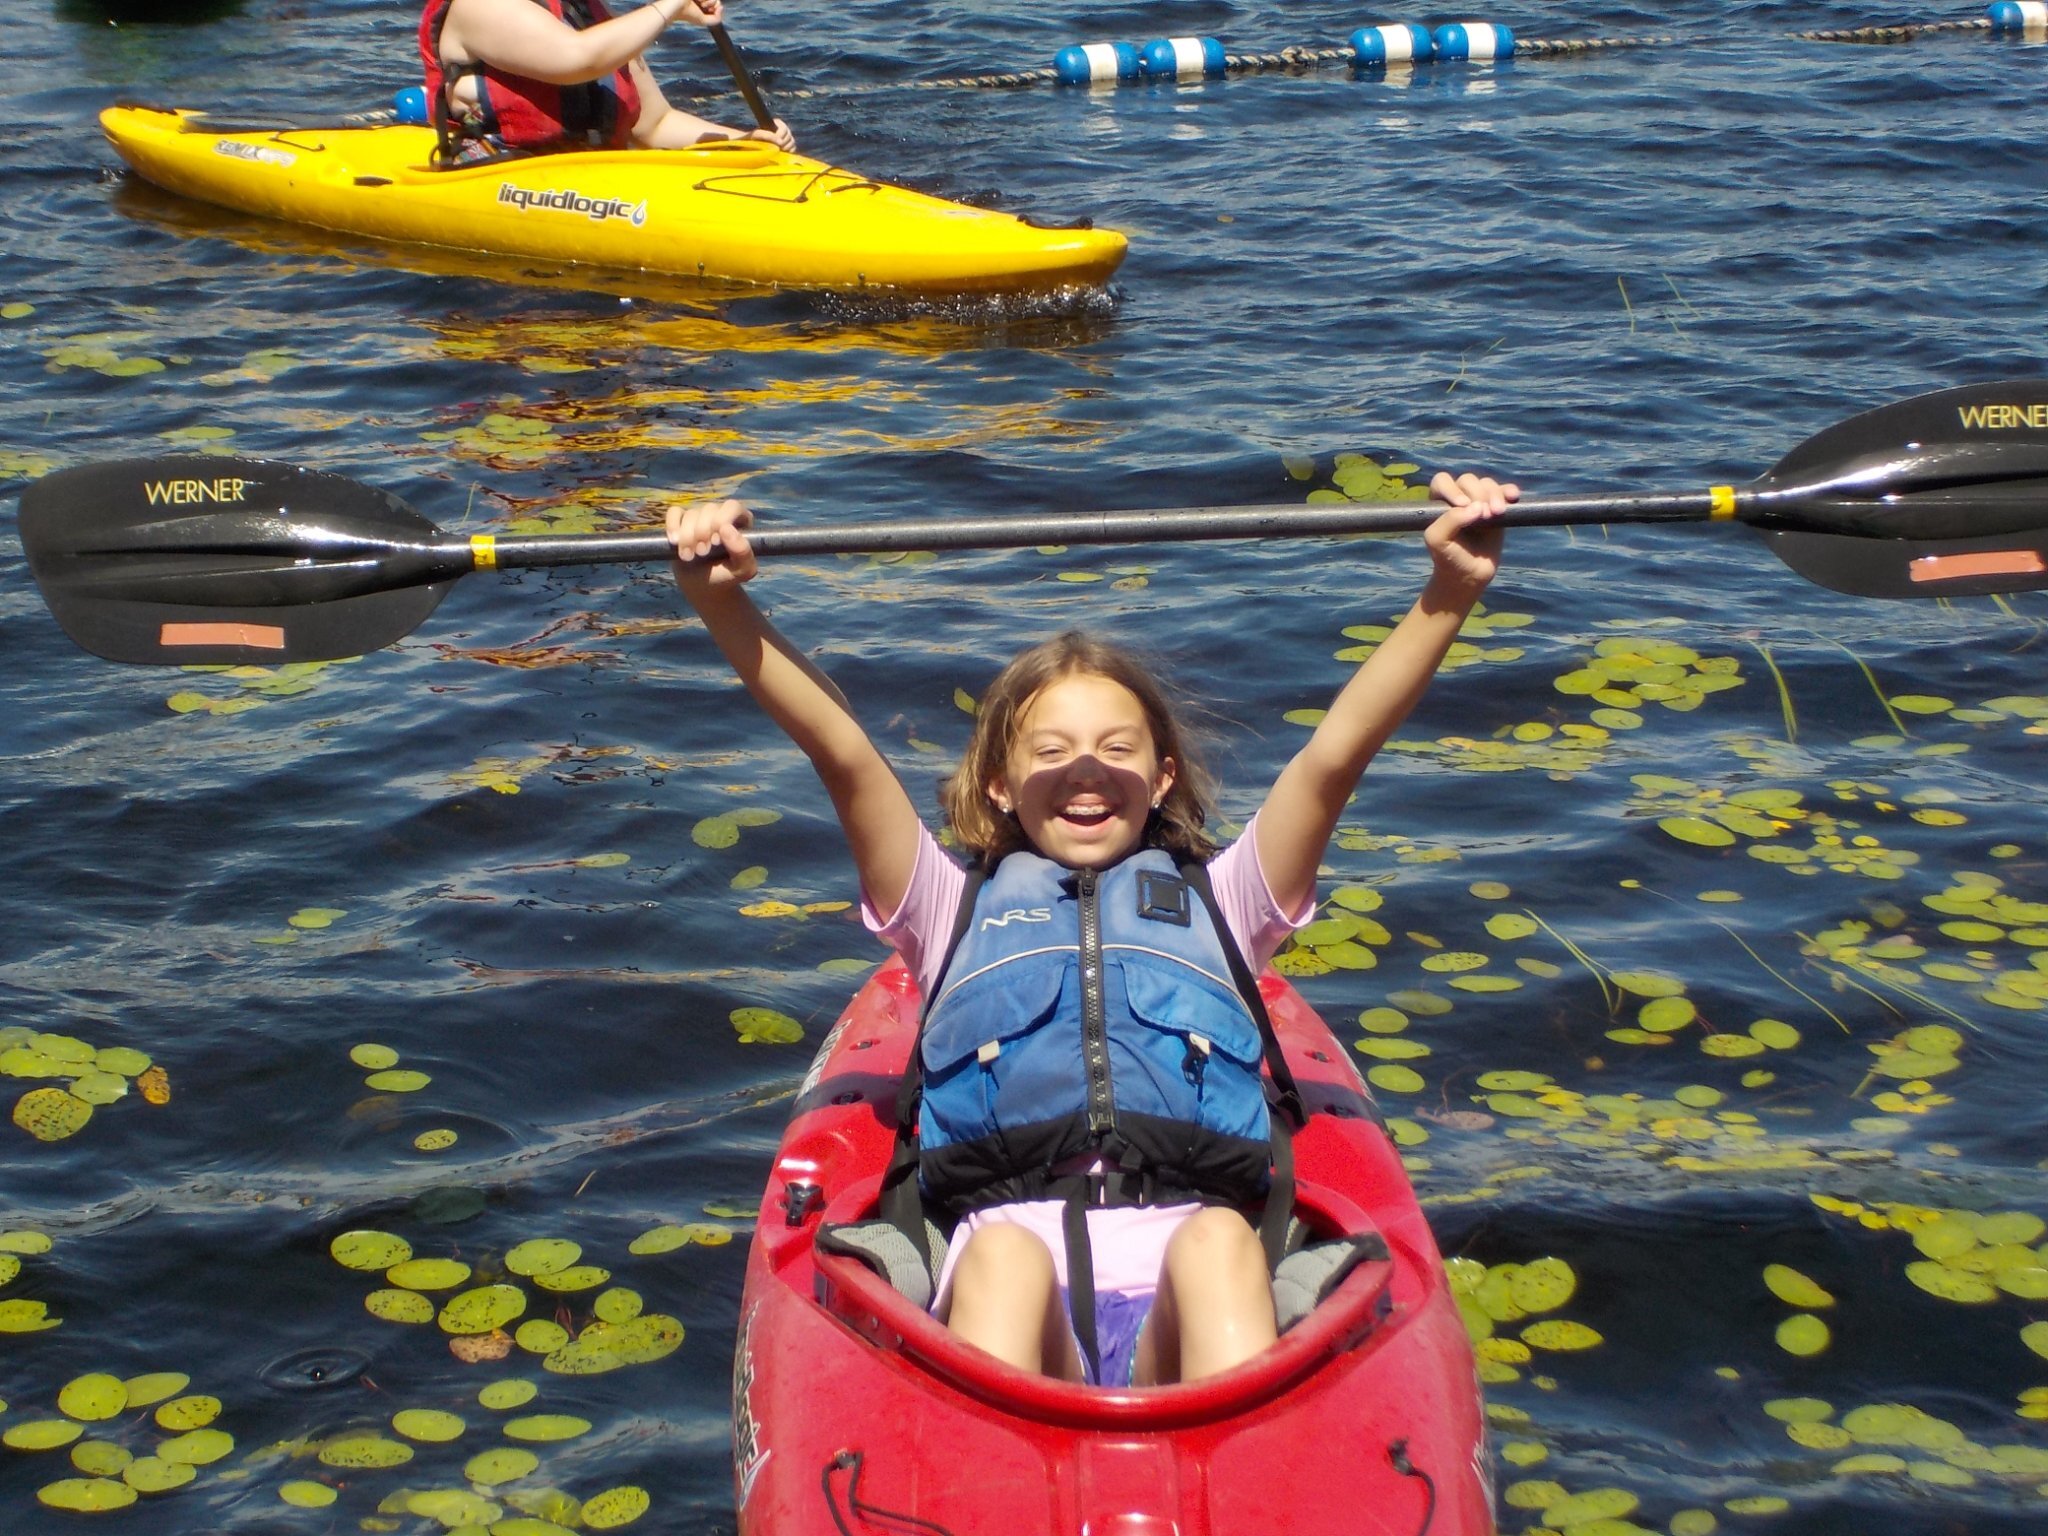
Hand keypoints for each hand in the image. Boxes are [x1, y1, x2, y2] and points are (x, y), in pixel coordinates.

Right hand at [666, 0, 720, 24]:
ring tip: (698, 2)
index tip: (710, 10)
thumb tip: (721, 7)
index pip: (716, 4)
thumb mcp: (704, 21)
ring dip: (708, 1)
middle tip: (703, 6)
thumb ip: (716, 19)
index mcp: (702, 5)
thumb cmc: (687, 14)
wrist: (675, 5)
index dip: (717, 8)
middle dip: (712, 4)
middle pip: (716, 0)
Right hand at [667, 498, 755, 589]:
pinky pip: (674, 512)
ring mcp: (700, 516)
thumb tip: (726, 529)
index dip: (722, 520)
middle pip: (709, 509)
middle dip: (702, 532)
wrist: (702, 586)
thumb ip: (743, 552)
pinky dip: (672, 526)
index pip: (732, 507)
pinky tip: (675, 542)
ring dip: (687, 537)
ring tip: (689, 557)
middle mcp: (720, 514)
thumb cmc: (726, 575)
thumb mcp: (743, 570)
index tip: (715, 542)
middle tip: (702, 553)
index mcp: (740, 521)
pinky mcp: (681, 521)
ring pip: (691, 514)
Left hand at [744, 117, 796, 152]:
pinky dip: (789, 152)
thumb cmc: (752, 139)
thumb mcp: (757, 134)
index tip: (775, 143)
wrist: (752, 147)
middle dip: (783, 143)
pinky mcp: (789, 146)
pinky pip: (793, 148)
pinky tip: (782, 153)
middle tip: (776, 149)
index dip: (780, 136)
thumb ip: (766, 135)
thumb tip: (780, 142)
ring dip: (786, 148)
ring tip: (778, 151)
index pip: (783, 129)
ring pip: (792, 142)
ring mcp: (787, 137)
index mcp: (776, 123)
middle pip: (789, 135)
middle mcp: (783, 129)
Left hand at [1423, 470, 1514, 596]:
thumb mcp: (1438, 540)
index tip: (1463, 504)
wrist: (1469, 575)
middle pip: (1468, 480)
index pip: (1442, 481)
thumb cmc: (1447, 557)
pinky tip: (1513, 498)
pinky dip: (1509, 491)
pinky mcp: (1497, 507)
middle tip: (1485, 516)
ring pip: (1487, 483)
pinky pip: (1505, 490)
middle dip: (1478, 494)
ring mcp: (1479, 501)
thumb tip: (1477, 507)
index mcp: (1439, 501)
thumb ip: (1449, 520)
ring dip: (1494, 495)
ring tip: (1497, 513)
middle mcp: (1458, 497)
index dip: (1453, 488)